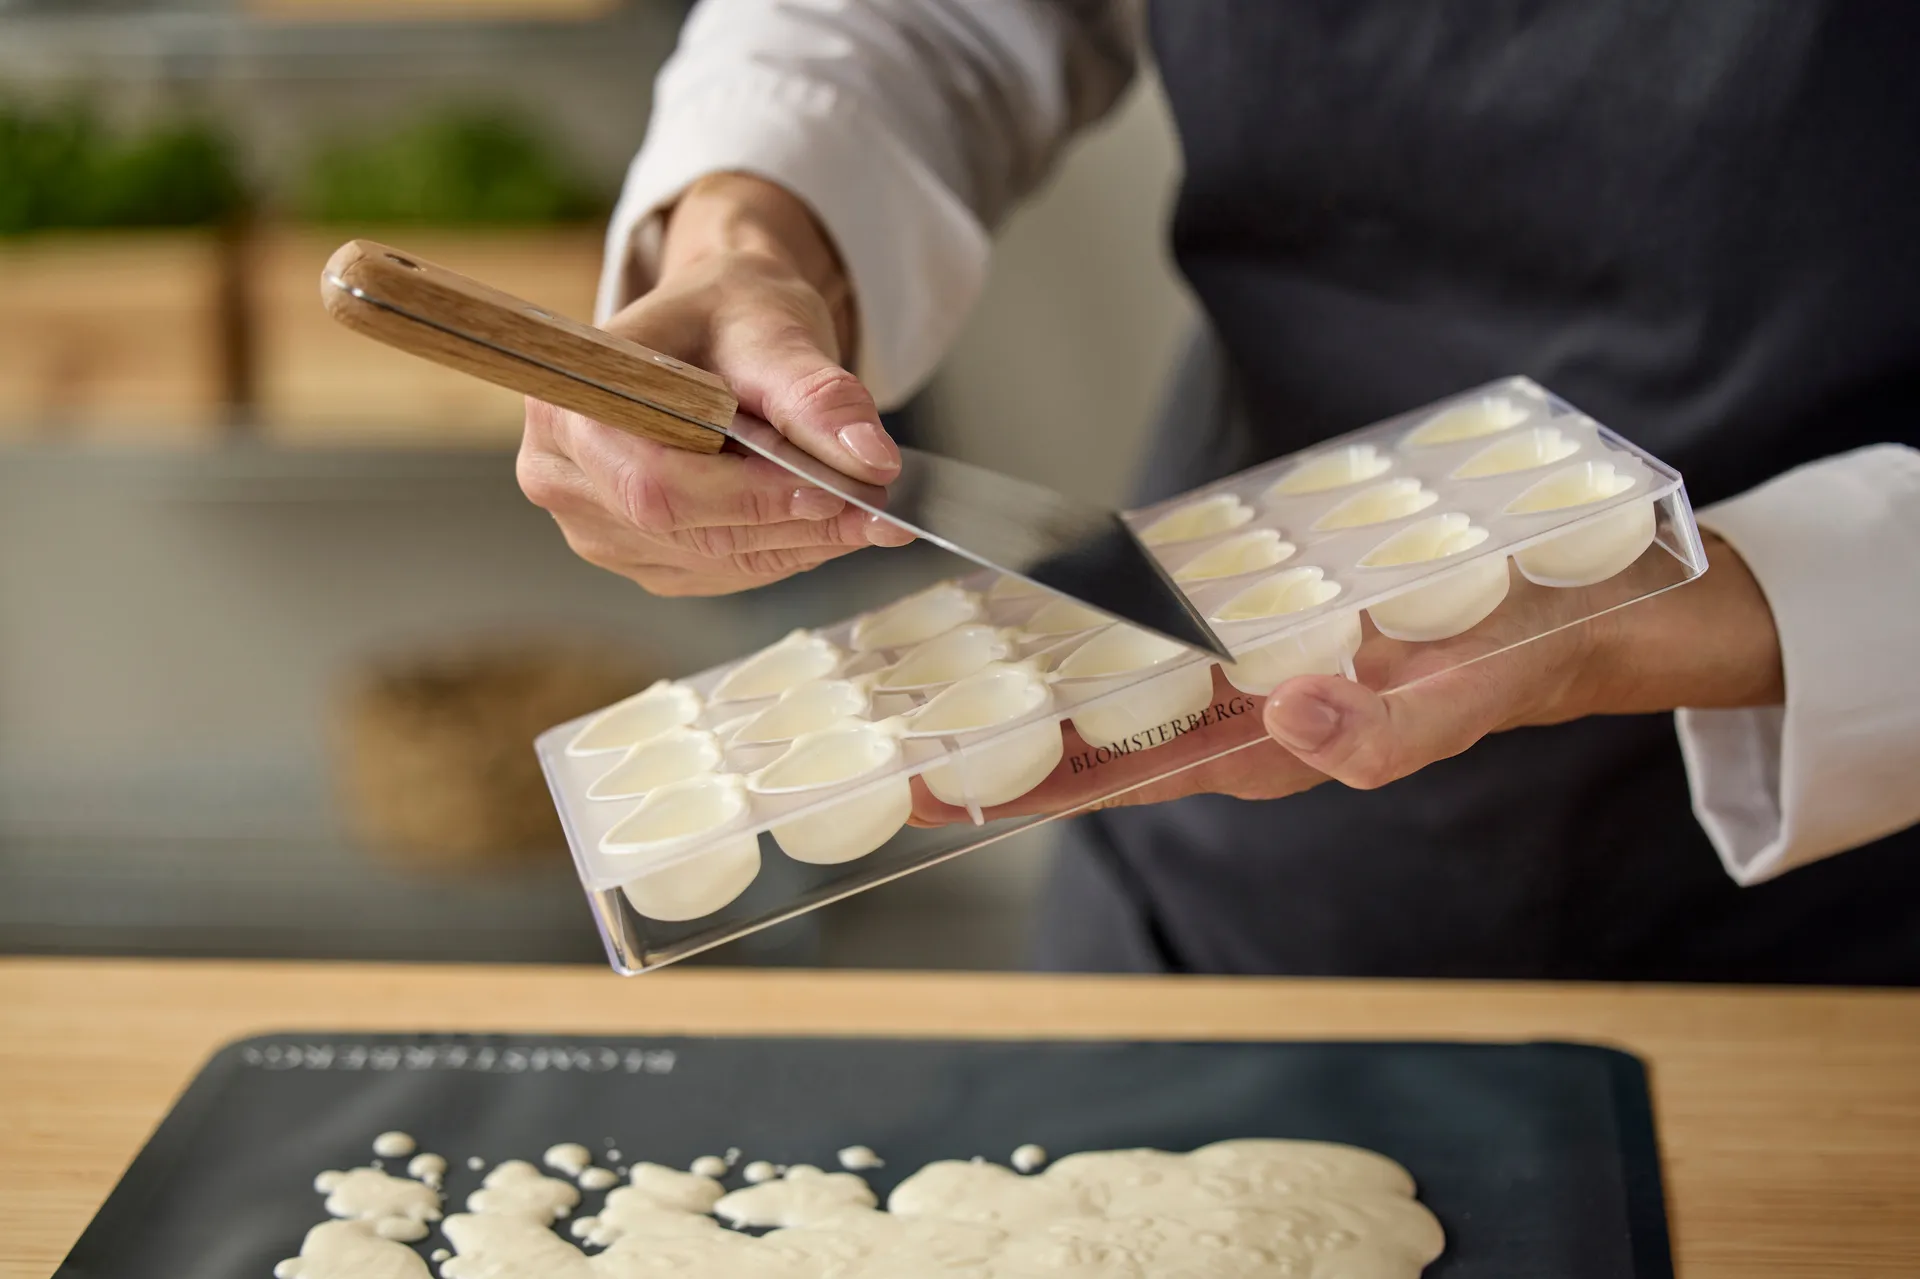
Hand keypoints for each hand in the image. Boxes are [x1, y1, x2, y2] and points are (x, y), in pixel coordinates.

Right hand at [517, 173, 913, 596]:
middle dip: (791, 525)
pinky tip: (822, 524)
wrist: (715, 324)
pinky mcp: (633, 554)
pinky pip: (715, 572)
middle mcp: (561, 475)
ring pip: (709, 561)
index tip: (836, 494)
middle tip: (878, 510)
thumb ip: (819, 398)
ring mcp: (591, 526)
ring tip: (864, 512)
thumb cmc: (729, 314)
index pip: (659, 483)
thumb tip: (872, 461)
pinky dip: (779, 552)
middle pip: (685, 531)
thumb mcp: (777, 332)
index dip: (750, 499)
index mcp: (572, 407)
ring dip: (797, 544)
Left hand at [909, 534, 1782, 821]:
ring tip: (932, 658)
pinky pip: (1162, 619)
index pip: (1111, 779)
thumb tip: (1286, 717)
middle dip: (990, 737)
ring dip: (1030, 675)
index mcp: (1262, 750)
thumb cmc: (1514, 664)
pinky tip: (1046, 588)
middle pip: (1089, 736)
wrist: (1577, 612)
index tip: (917, 791)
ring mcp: (1244, 668)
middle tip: (881, 724)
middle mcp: (1234, 717)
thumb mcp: (1462, 703)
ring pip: (1115, 681)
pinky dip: (1099, 610)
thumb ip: (1382, 732)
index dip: (1012, 788)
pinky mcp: (1262, 617)